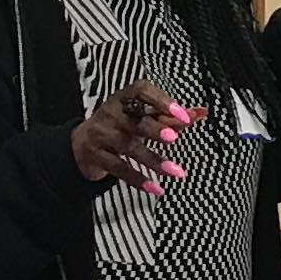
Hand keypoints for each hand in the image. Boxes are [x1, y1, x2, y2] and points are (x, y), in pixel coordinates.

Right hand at [72, 84, 186, 192]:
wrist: (80, 144)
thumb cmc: (118, 125)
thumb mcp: (141, 116)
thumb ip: (171, 115)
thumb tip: (200, 113)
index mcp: (125, 98)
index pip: (142, 91)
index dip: (161, 100)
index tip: (181, 113)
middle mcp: (111, 113)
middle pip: (134, 120)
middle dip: (154, 129)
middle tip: (173, 138)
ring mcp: (101, 134)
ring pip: (128, 147)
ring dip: (153, 160)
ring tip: (175, 171)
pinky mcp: (96, 156)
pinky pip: (119, 168)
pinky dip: (138, 179)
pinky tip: (155, 188)